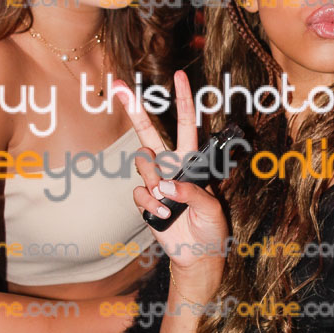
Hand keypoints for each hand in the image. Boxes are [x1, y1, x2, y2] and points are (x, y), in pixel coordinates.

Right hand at [114, 71, 228, 276]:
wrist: (197, 255)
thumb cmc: (211, 229)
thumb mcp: (212, 209)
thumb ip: (192, 193)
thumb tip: (166, 185)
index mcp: (192, 162)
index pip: (186, 126)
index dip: (183, 101)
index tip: (179, 76)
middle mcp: (171, 167)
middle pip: (148, 134)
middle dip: (136, 110)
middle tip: (121, 87)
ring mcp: (156, 183)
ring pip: (144, 166)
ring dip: (157, 183)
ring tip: (171, 203)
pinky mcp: (146, 200)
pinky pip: (140, 193)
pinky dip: (152, 204)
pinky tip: (164, 215)